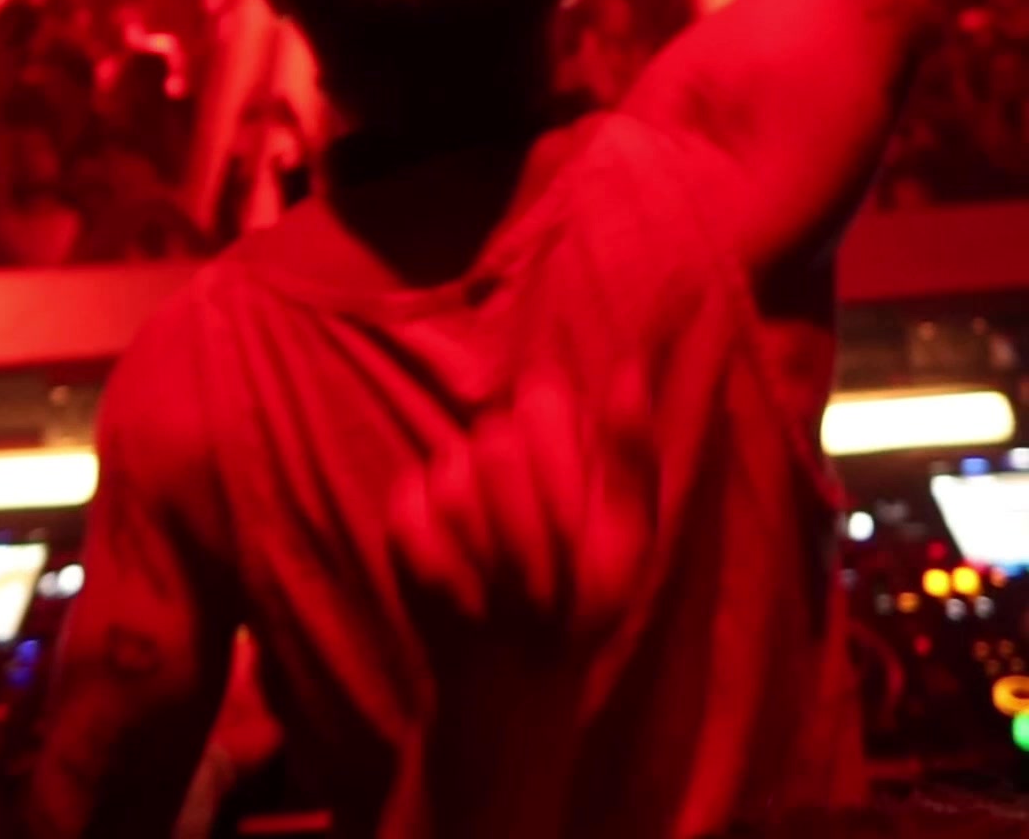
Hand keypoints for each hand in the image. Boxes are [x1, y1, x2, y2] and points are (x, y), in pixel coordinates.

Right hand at [387, 362, 657, 654]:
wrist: (531, 671)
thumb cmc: (589, 598)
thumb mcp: (628, 536)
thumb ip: (630, 455)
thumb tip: (631, 367)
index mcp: (558, 432)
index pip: (544, 398)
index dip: (556, 466)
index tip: (574, 531)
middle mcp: (501, 440)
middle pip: (496, 445)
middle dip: (524, 530)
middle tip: (545, 588)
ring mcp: (448, 473)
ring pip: (453, 485)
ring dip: (489, 559)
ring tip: (514, 602)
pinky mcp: (408, 512)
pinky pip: (410, 517)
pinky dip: (443, 568)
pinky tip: (469, 600)